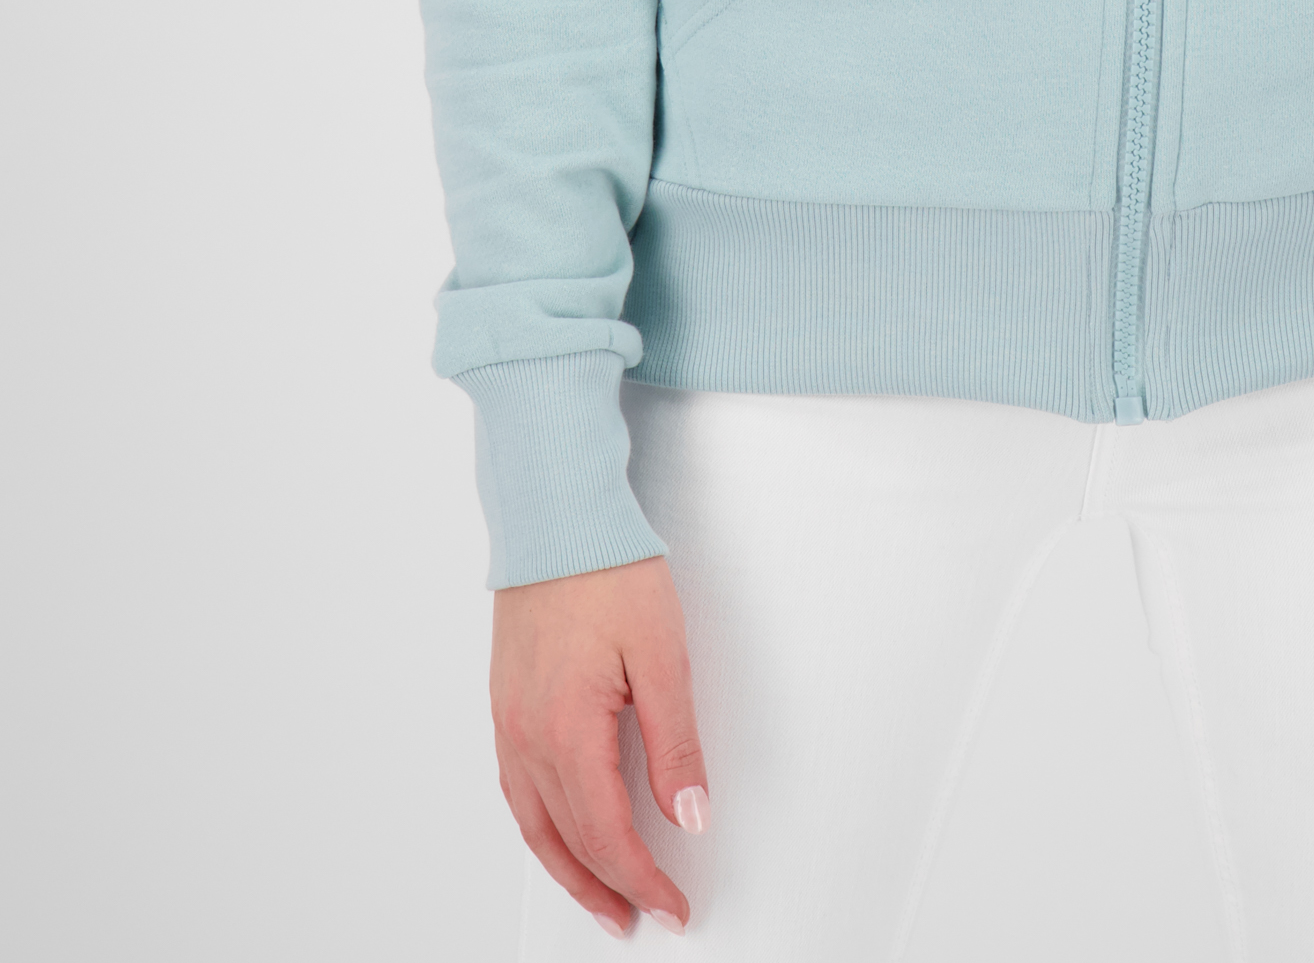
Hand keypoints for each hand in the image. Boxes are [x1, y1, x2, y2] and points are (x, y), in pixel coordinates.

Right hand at [491, 555, 708, 937]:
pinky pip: (517, 790)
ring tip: (601, 901)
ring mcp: (508, 721)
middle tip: (644, 917)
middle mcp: (526, 736)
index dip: (643, 881)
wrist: (556, 515)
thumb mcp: (662, 655)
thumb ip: (675, 745)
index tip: (673, 905)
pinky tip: (560, 835)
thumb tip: (689, 817)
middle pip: (567, 841)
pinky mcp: (505, 704)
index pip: (607, 835)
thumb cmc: (608, 570)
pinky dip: (541, 829)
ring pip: (534, 825)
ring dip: (568, 871)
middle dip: (608, 888)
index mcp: (567, 730)